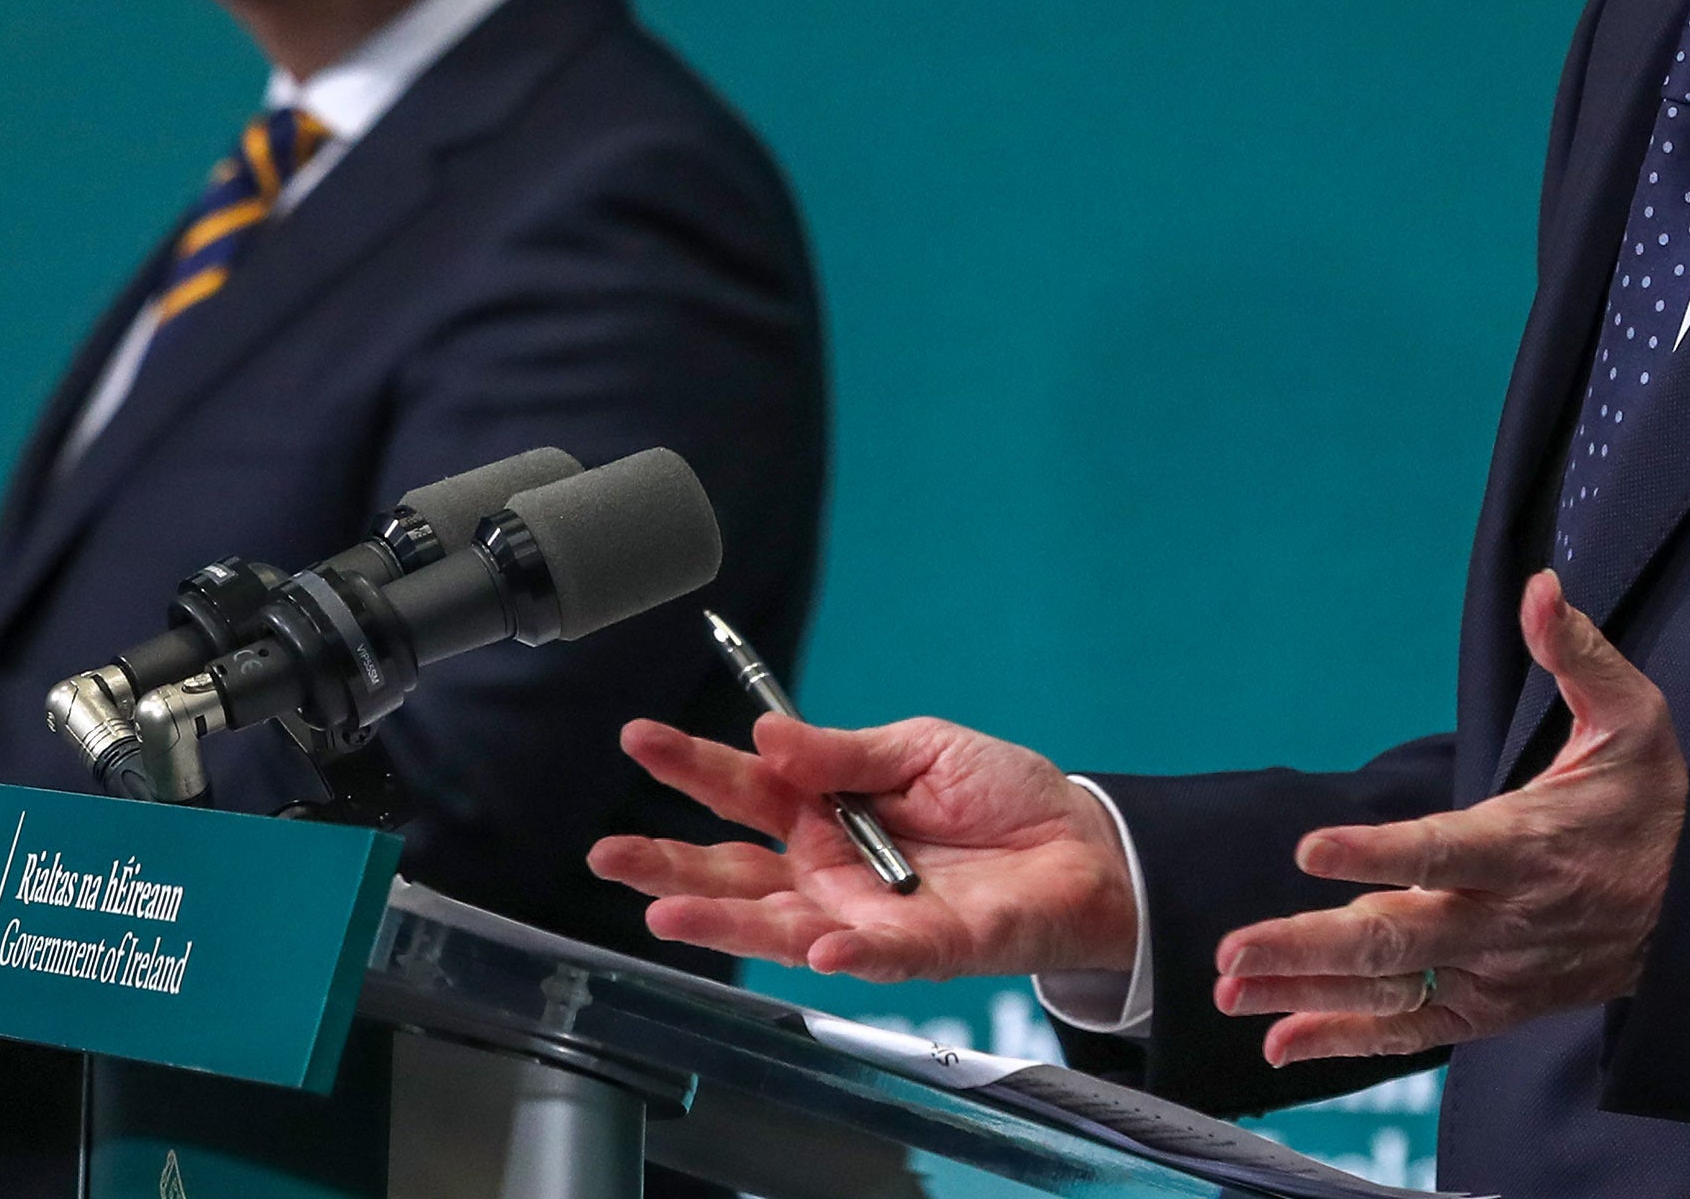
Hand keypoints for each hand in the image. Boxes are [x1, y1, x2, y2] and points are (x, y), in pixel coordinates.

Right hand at [590, 713, 1140, 981]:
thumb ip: (843, 751)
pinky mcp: (920, 948)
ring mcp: (865, 914)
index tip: (639, 739)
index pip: (742, 787)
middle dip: (668, 864)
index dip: (690, 765)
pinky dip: (847, 952)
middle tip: (609, 853)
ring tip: (666, 915)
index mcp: (824, 808)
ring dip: (724, 923)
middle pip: (734, 871)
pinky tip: (814, 944)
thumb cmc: (1000, 794)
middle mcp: (829, 868)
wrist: (1080, 844)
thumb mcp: (920, 746)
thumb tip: (769, 734)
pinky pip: (876, 955)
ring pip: (779, 924)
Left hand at [1214, 570, 1684, 1064]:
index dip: (1376, 853)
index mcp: (1529, 844)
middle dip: (1308, 944)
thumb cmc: (1652, 804)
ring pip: (1394, 989)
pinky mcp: (1493, 1007)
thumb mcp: (1633, 718)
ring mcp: (1497, 972)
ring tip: (1230, 990)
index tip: (1310, 849)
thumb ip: (1578, 655)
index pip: (1444, 851)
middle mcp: (1506, 919)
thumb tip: (1541, 588)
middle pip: (1400, 937)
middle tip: (1232, 948)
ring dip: (1307, 992)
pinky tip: (1282, 1038)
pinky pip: (1414, 1031)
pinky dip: (1348, 1038)